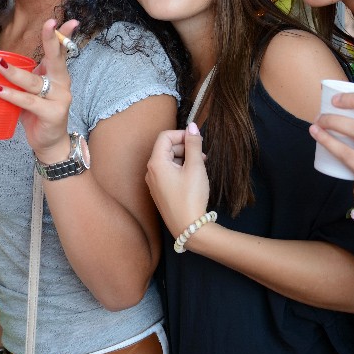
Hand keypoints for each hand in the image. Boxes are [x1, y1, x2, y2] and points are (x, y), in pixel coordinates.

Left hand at [0, 19, 79, 161]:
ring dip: (14, 73)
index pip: (60, 50)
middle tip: (49, 23)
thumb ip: (10, 71)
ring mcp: (59, 99)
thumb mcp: (25, 89)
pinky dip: (12, 96)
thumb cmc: (36, 112)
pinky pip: (29, 102)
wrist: (49, 143)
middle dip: (52, 40)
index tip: (65, 20)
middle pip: (56, 59)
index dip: (62, 34)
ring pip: (33, 82)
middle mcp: (61, 83)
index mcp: (56, 74)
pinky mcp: (52, 114)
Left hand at [146, 123, 209, 237]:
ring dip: (184, 158)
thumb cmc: (191, 197)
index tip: (196, 140)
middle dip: (184, 147)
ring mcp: (154, 183)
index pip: (165, 136)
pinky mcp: (160, 192)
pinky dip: (181, 169)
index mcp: (156, 163)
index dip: (181, 134)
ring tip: (201, 165)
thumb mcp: (195, 167)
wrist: (188, 228)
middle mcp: (150, 172)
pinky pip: (168, 172)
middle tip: (202, 155)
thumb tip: (192, 126)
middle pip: (166, 148)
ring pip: (168, 160)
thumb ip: (193, 144)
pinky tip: (194, 176)